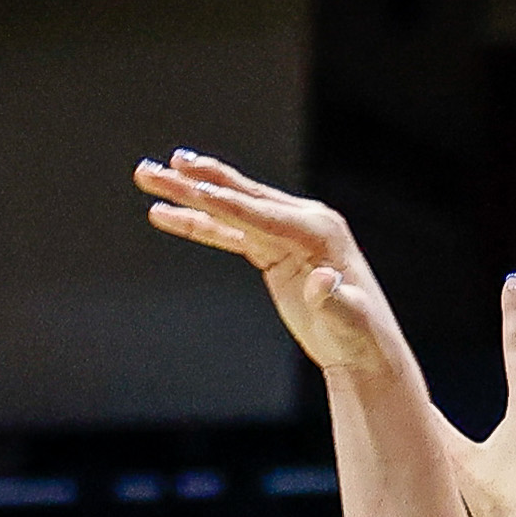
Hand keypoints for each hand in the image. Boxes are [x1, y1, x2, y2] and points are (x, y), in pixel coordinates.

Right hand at [135, 151, 411, 383]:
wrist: (365, 350)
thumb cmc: (360, 337)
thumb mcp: (349, 321)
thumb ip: (333, 300)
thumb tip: (322, 281)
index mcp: (319, 231)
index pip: (261, 212)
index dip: (224, 202)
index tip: (189, 185)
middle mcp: (304, 222)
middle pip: (240, 198)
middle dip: (196, 183)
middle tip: (158, 166)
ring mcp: (288, 233)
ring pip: (230, 210)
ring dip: (189, 195)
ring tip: (150, 175)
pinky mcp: (274, 250)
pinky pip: (229, 232)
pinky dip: (198, 223)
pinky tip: (164, 214)